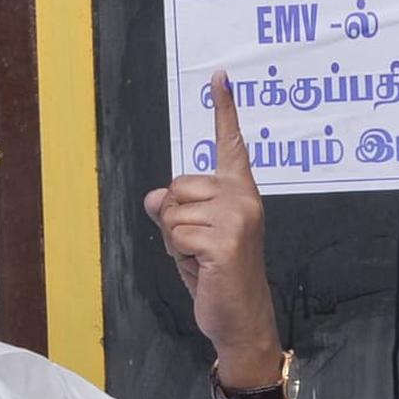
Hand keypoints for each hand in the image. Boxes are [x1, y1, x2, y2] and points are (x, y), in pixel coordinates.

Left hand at [144, 69, 280, 381]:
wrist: (241, 320)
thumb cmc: (220, 280)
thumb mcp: (193, 240)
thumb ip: (176, 213)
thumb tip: (155, 197)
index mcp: (240, 193)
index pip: (231, 146)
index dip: (224, 111)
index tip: (219, 78)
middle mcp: (243, 199)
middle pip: (177, 187)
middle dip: (174, 221)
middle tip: (199, 249)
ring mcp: (236, 218)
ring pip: (172, 212)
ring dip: (176, 242)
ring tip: (201, 260)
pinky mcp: (225, 240)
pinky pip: (176, 235)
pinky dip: (180, 255)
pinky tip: (202, 269)